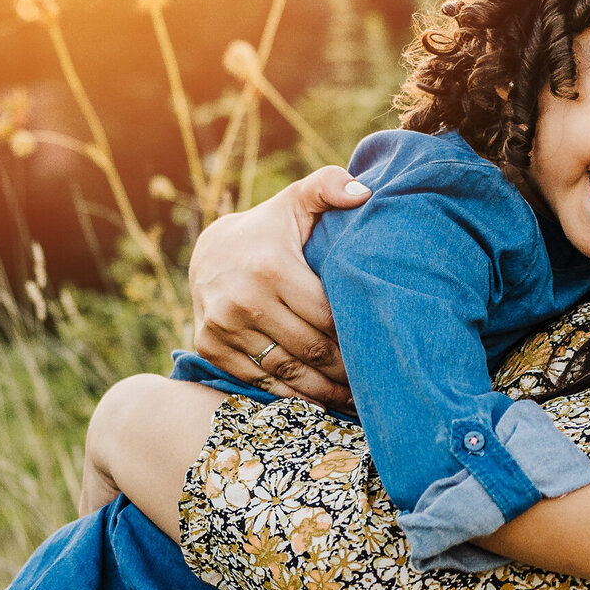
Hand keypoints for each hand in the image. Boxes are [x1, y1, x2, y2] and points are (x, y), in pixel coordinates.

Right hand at [188, 166, 368, 407]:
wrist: (210, 251)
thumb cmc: (271, 229)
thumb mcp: (298, 201)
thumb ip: (330, 187)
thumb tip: (363, 192)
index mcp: (272, 268)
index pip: (328, 318)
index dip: (357, 338)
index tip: (380, 349)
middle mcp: (243, 300)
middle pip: (310, 349)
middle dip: (344, 371)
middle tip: (373, 383)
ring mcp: (223, 326)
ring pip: (286, 372)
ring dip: (322, 392)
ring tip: (352, 400)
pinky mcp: (209, 346)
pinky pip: (257, 381)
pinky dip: (289, 396)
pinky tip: (317, 402)